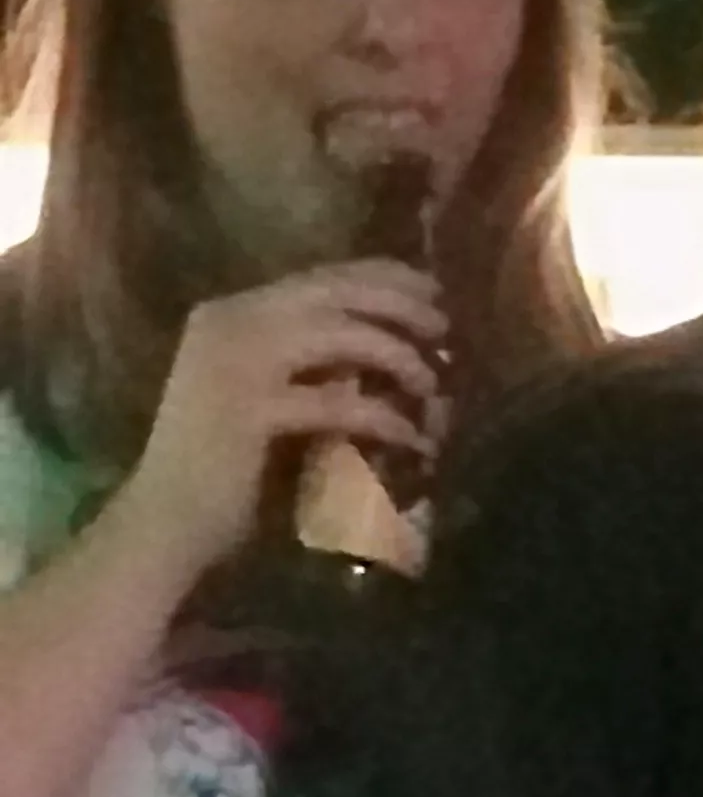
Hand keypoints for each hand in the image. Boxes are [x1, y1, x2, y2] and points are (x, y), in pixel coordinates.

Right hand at [96, 262, 444, 585]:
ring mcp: (235, 363)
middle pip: (335, 292)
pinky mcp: (250, 411)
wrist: (166, 519)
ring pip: (343, 334)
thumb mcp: (267, 392)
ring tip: (431, 387)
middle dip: (400, 304)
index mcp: (229, 314)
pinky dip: (387, 419)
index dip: (382, 278)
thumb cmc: (226, 463)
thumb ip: (311, 360)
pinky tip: (414, 440)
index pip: (318, 277)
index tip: (431, 291)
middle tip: (444, 328)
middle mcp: (229, 323)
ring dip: (400, 357)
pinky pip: (341, 403)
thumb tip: (394, 342)